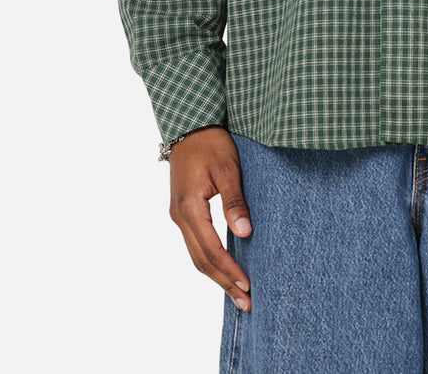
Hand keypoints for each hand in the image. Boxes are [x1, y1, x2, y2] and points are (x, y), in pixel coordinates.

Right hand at [168, 126, 253, 309]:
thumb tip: (244, 233)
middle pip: (201, 260)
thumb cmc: (210, 143)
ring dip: (216, 275)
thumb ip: (234, 201)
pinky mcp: (183, 211)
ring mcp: (178, 215)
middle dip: (223, 282)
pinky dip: (209, 260)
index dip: (229, 270)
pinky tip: (224, 268)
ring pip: (196, 255)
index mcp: (189, 207)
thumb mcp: (227, 168)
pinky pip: (195, 244)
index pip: (210, 249)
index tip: (248, 285)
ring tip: (237, 292)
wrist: (190, 125)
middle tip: (246, 301)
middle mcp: (179, 216)